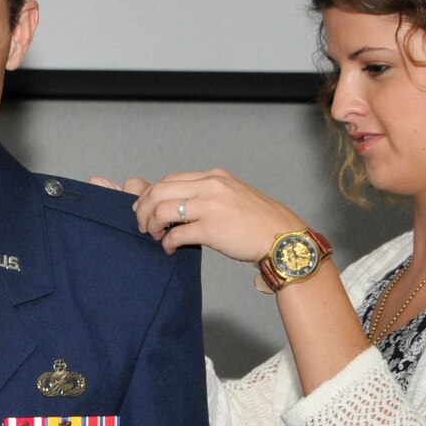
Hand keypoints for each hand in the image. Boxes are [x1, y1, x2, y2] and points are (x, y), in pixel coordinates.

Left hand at [130, 168, 303, 262]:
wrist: (282, 237)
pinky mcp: (211, 229)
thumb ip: (206, 195)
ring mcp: (210, 206)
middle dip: (144, 210)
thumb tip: (178, 203)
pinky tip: (170, 249)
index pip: (169, 180)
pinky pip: (175, 234)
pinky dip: (167, 243)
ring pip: (162, 211)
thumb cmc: (258, 222)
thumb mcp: (232, 195)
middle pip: (159, 191)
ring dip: (152, 226)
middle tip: (143, 225)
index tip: (144, 209)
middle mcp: (210, 186)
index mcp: (214, 177)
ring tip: (156, 236)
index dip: (151, 195)